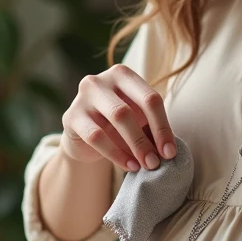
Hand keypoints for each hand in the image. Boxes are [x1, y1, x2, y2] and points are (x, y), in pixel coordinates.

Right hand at [59, 64, 175, 172]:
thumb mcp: (138, 120)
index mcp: (123, 75)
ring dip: (134, 147)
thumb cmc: (119, 125)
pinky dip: (116, 154)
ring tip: (144, 165)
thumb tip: (169, 150)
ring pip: (115, 119)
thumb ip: (151, 128)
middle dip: (146, 140)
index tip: (170, 152)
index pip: (150, 98)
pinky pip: (96, 136)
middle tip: (156, 162)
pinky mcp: (70, 116)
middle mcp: (101, 80)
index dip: (163, 127)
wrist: (85, 136)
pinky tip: (129, 165)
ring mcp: (82, 96)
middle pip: (130, 110)